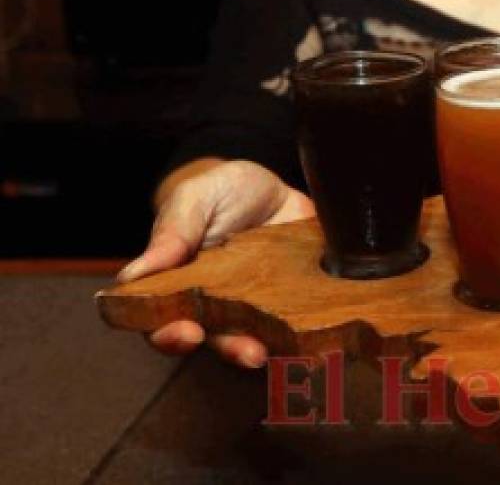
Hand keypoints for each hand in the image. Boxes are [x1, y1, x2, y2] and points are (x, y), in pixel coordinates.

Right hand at [116, 159, 315, 367]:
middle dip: (235, 350)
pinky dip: (316, 332)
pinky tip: (328, 335)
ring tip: (293, 351)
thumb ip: (170, 235)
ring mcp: (262, 305)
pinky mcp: (298, 299)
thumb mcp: (193, 200)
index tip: (184, 332)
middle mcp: (221, 307)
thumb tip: (131, 276)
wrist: (270, 186)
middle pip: (221, 341)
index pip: (165, 323)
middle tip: (250, 353)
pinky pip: (305, 323)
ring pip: (266, 338)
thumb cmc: (217, 193)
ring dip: (280, 349)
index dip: (171, 334)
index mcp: (183, 289)